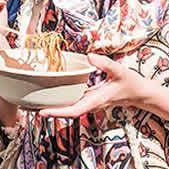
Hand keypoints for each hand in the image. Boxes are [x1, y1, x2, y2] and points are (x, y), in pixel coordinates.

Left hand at [38, 53, 159, 118]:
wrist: (139, 93)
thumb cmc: (131, 83)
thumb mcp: (120, 71)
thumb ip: (106, 64)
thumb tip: (90, 56)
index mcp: (96, 100)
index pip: (74, 110)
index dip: (58, 112)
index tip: (43, 112)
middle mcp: (90, 104)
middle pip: (67, 112)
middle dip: (49, 111)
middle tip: (28, 108)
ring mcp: (89, 103)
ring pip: (69, 108)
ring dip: (53, 107)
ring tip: (34, 102)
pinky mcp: (90, 99)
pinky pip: (73, 103)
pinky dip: (61, 101)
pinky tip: (52, 95)